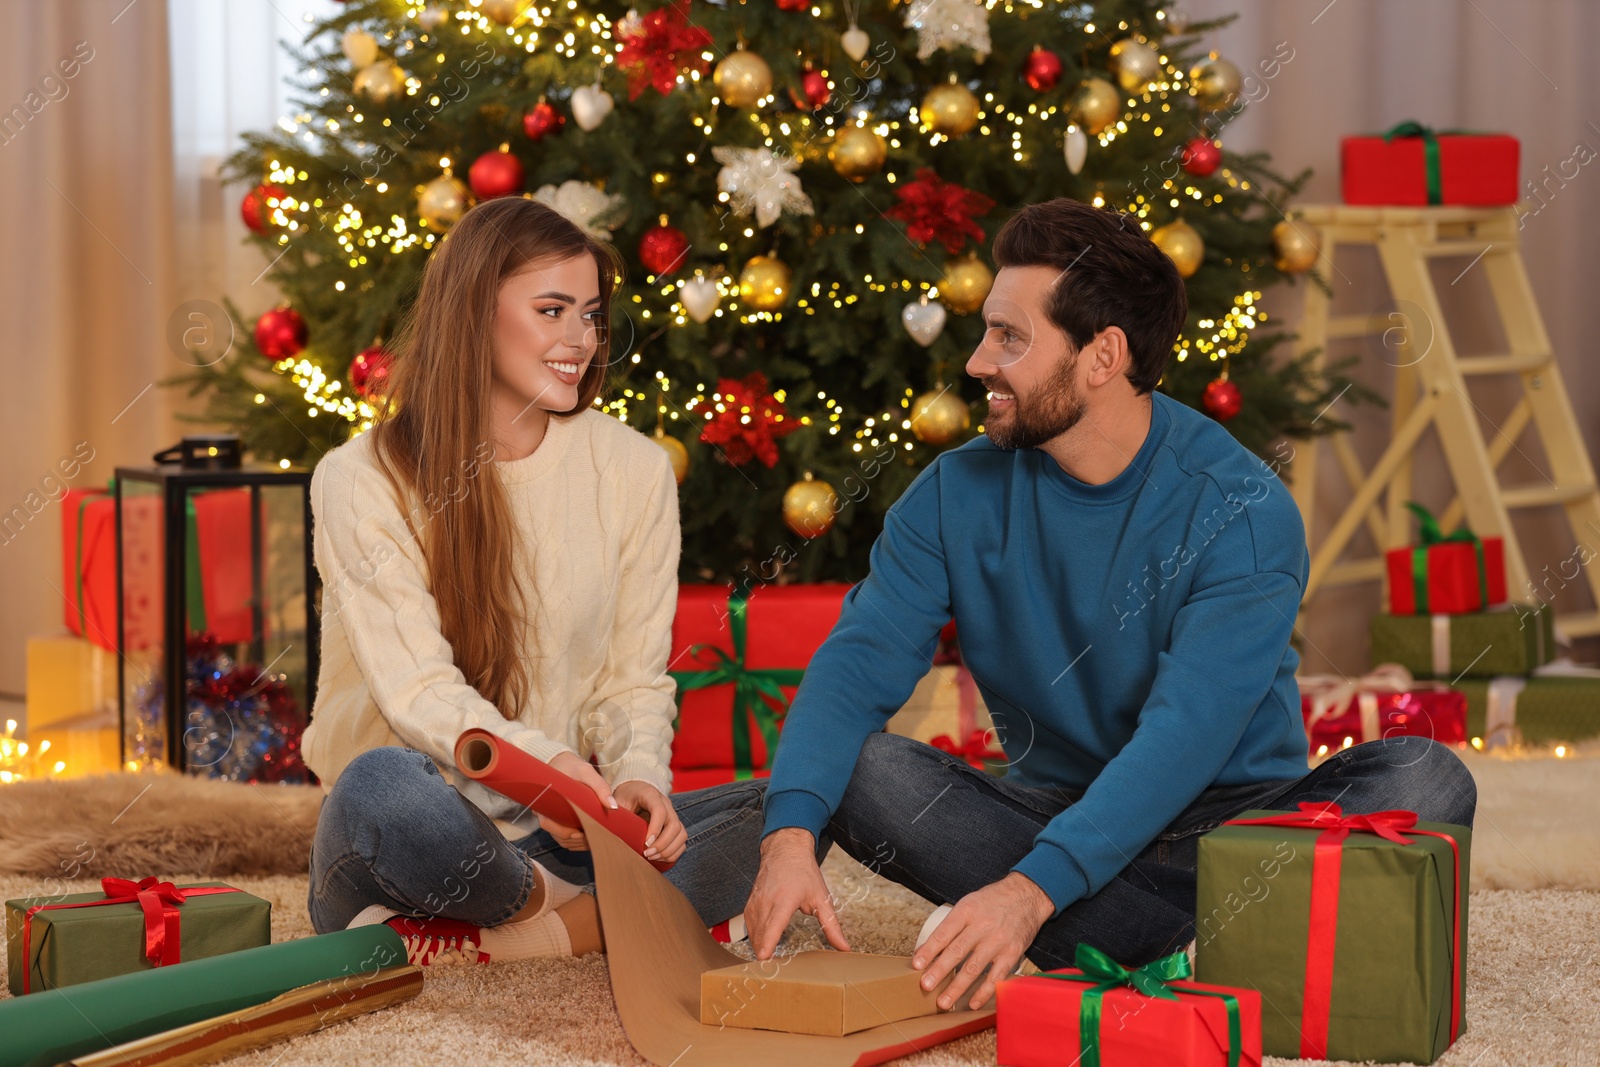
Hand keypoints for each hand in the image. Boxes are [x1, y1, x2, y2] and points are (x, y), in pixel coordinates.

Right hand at [540, 751, 620, 850]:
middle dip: (576, 840)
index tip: (582, 833)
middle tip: (594, 837)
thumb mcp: (585, 771)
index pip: (548, 824)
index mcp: (544, 800)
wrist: (560, 761)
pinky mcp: (556, 818)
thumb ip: (599, 787)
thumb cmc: (570, 766)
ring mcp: (550, 816)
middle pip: (556, 835)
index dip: (564, 833)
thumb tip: (613, 807)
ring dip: (576, 842)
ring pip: (560, 838)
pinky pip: (563, 835)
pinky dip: (575, 840)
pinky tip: (589, 837)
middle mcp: (543, 811)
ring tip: (595, 838)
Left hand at [614, 781, 686, 862]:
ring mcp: (672, 814)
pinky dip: (673, 852)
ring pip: (681, 834)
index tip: (645, 843)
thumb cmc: (625, 796)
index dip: (655, 828)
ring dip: (669, 850)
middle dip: (663, 844)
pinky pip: (681, 841)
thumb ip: (614, 805)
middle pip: (675, 825)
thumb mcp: (618, 798)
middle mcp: (666, 803)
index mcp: (651, 795)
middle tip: (647, 854)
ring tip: (652, 857)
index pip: (660, 811)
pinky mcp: (674, 825)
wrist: (635, 790)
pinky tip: (659, 857)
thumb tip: (611, 810)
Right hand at [745, 827, 849, 958]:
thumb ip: (832, 926)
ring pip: (753, 932)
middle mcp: (767, 901)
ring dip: (759, 948)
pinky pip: (749, 926)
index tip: (764, 959)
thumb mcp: (822, 898)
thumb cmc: (803, 872)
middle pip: (761, 934)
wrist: (785, 850)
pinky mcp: (750, 904)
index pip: (774, 924)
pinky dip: (755, 938)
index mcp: (785, 899)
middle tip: (772, 976)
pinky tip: (762, 948)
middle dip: (764, 954)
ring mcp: (755, 902)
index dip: (768, 942)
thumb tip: (844, 948)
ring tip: (767, 968)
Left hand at [912, 872, 1053, 1010]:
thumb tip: (929, 948)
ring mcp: (998, 940)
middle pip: (957, 951)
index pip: (944, 933)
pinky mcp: (1012, 952)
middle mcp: (982, 925)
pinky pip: (996, 976)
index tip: (916, 964)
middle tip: (925, 986)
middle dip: (939, 971)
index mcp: (967, 910)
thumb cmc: (993, 900)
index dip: (929, 950)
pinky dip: (984, 992)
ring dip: (957, 987)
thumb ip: (952, 923)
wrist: (1027, 895)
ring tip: (944, 1002)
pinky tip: (972, 1003)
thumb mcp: (969, 902)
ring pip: (974, 967)